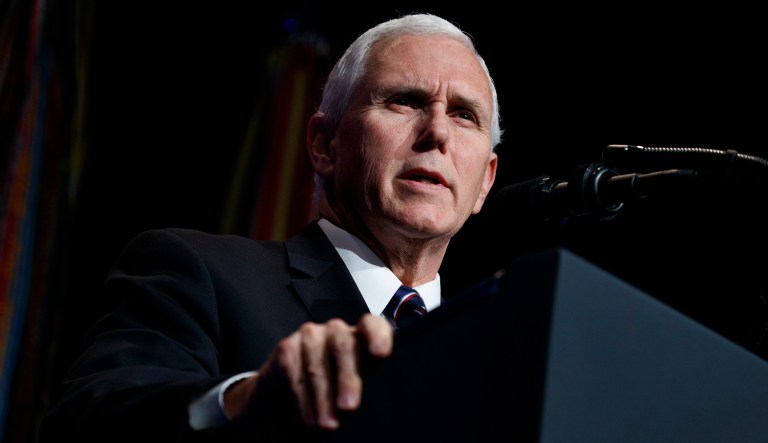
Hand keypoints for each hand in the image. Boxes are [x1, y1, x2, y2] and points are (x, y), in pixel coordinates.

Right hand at [223, 314, 393, 429]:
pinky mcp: (286, 347)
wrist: (287, 399)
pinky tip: (307, 417)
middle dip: (347, 379)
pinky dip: (301, 399)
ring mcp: (310, 335)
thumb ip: (355, 388)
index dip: (377, 335)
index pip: (373, 326)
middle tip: (348, 407)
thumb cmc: (328, 393)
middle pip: (345, 345)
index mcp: (360, 339)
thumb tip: (350, 406)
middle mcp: (336, 331)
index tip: (379, 353)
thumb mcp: (350, 391)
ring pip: (318, 363)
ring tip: (325, 424)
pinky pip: (294, 372)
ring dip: (322, 398)